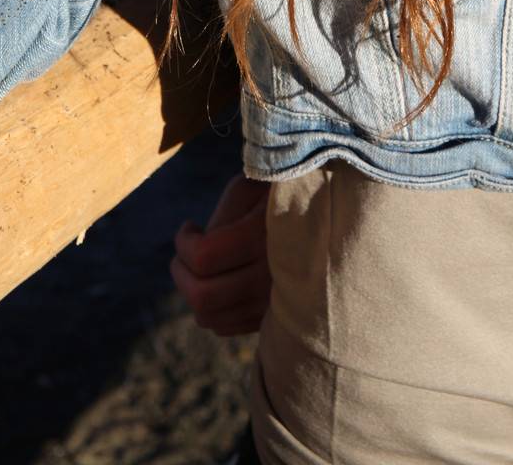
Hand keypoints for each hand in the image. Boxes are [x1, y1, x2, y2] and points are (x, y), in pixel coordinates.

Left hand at [170, 173, 271, 336]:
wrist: (331, 221)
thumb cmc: (283, 194)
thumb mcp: (253, 185)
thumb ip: (224, 212)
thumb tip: (199, 246)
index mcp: (265, 238)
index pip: (204, 257)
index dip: (184, 243)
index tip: (189, 226)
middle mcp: (271, 277)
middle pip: (203, 296)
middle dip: (181, 272)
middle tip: (185, 250)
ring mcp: (274, 304)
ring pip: (210, 318)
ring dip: (193, 292)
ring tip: (201, 266)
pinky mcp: (274, 318)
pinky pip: (226, 326)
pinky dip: (212, 308)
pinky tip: (220, 281)